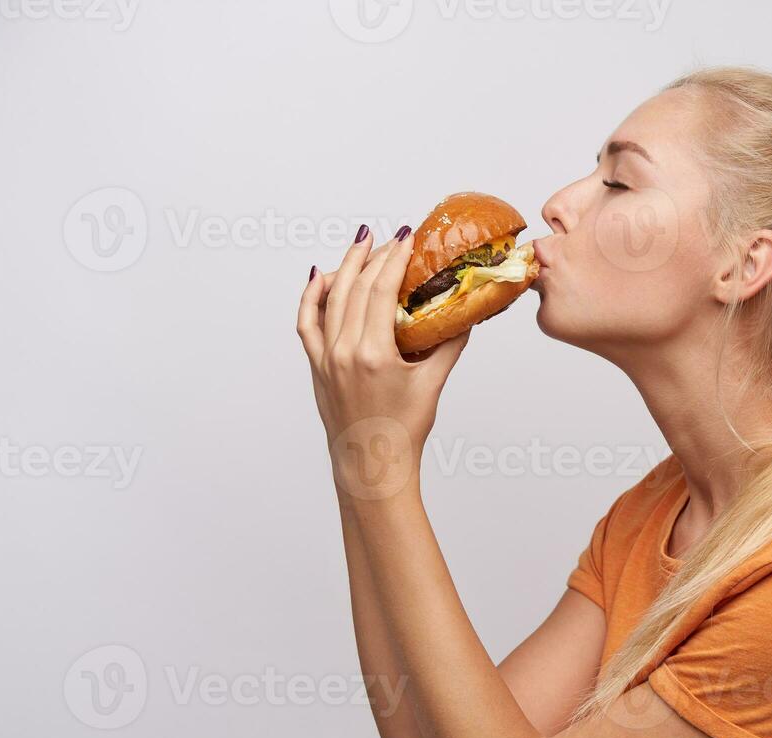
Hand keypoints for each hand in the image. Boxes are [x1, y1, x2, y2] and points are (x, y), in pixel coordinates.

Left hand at [297, 226, 469, 501]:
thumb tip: (464, 317)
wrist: (371, 465)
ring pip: (330, 298)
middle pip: (355, 288)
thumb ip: (448, 346)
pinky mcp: (317, 365)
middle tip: (390, 238)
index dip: (393, 260)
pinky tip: (321, 276)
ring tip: (361, 246)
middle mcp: (344, 351)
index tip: (406, 239)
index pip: (380, 291)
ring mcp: (325, 357)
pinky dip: (312, 296)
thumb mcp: (431, 384)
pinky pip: (307, 322)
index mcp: (373, 354)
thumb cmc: (403, 431)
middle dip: (373, 257)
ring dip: (346, 267)